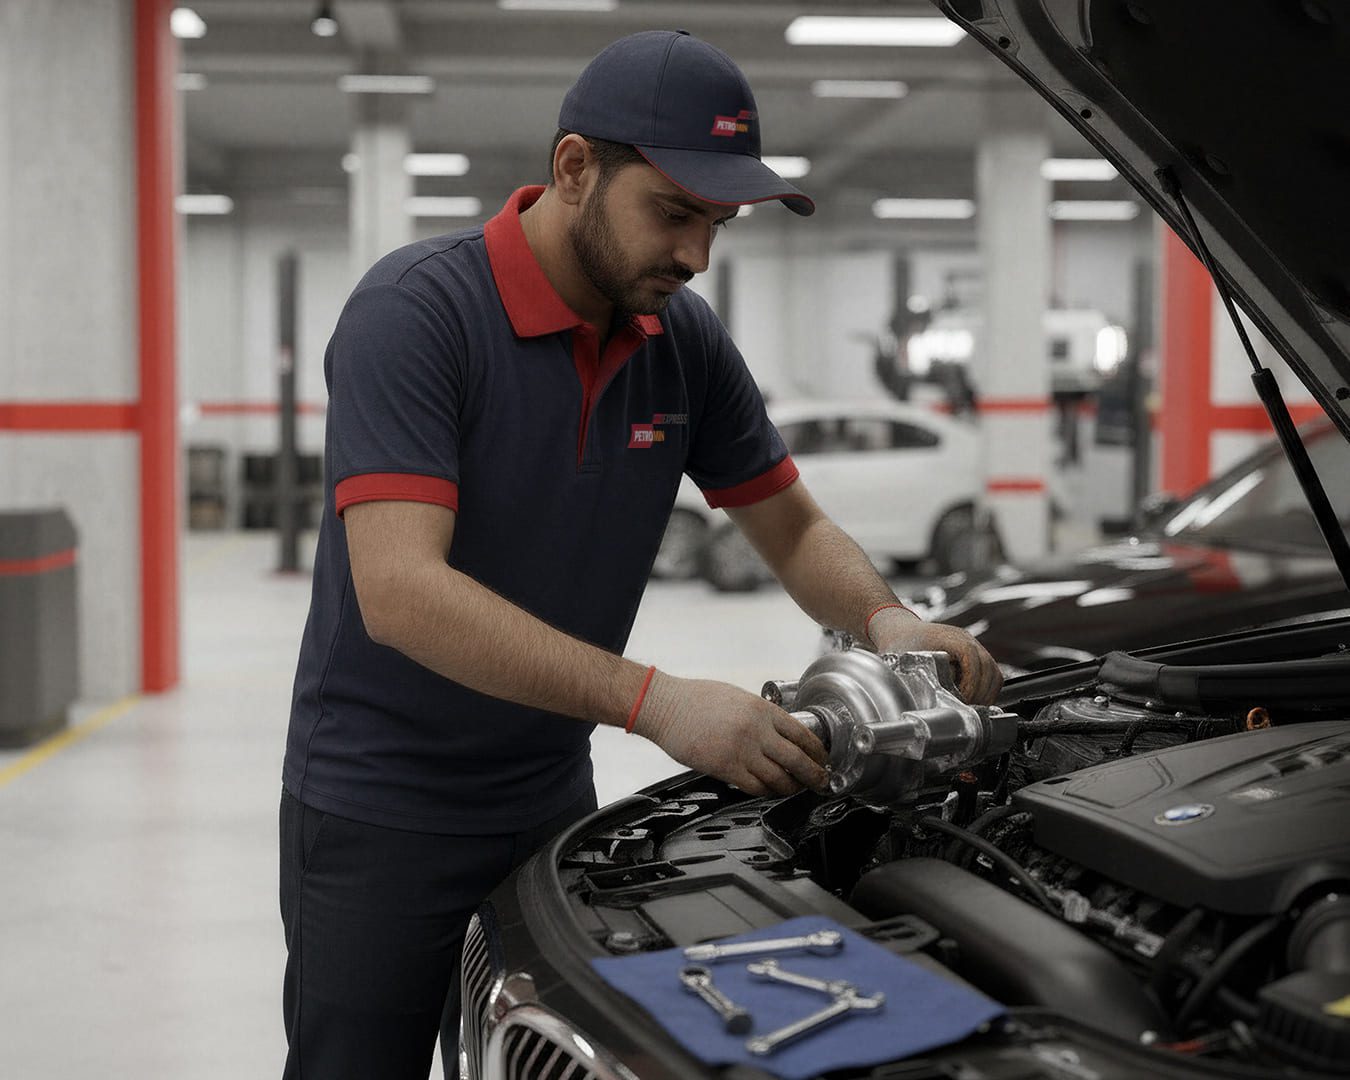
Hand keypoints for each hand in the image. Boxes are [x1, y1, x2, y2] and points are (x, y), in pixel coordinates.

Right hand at [631, 672, 829, 796]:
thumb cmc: (697, 699)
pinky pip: (755, 786)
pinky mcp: (726, 768)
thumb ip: (761, 716)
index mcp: (762, 710)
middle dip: (814, 775)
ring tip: (795, 790)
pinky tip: (770, 791)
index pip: (802, 734)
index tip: (823, 759)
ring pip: (779, 778)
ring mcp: (742, 751)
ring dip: (791, 787)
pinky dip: (767, 791)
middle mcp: (756, 730)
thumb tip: (780, 733)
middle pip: (797, 760)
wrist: (666, 706)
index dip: (818, 751)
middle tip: (821, 782)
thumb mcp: (739, 697)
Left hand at [868, 608, 1002, 704]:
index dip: (971, 682)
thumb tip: (928, 704)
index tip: (963, 700)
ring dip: (987, 693)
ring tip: (972, 708)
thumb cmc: (901, 643)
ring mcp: (973, 645)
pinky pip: (990, 674)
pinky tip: (973, 701)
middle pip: (989, 667)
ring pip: (994, 672)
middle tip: (968, 710)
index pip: (972, 658)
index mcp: (950, 637)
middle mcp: (966, 639)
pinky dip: (986, 689)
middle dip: (981, 693)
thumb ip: (916, 680)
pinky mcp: (975, 655)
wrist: (900, 629)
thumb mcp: (905, 662)